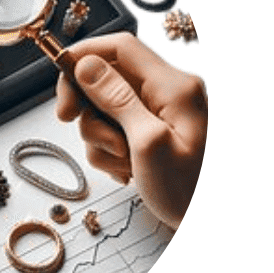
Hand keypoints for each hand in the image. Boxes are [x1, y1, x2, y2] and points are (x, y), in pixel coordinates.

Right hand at [56, 32, 206, 228]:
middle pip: (109, 78)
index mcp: (173, 86)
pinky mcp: (155, 133)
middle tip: (68, 121)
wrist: (214, 226)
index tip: (59, 74)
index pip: (120, 47)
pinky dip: (111, 151)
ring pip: (108, 108)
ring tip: (122, 164)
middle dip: (87, 104)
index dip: (85, 53)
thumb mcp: (147, 144)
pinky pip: (118, 130)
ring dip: (100, 137)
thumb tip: (87, 65)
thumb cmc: (192, 192)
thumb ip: (116, 99)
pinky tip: (127, 171)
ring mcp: (163, 114)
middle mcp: (169, 93)